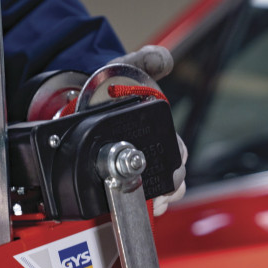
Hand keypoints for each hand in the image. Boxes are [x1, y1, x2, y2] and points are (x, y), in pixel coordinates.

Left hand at [119, 46, 186, 214]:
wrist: (88, 93)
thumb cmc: (116, 83)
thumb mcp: (133, 65)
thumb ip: (149, 58)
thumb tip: (164, 59)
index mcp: (159, 128)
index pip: (178, 154)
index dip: (177, 167)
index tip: (171, 178)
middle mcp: (151, 147)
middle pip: (170, 178)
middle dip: (169, 190)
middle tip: (159, 201)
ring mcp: (136, 160)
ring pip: (154, 188)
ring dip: (154, 199)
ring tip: (151, 208)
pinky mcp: (117, 168)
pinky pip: (131, 189)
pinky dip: (132, 200)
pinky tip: (126, 205)